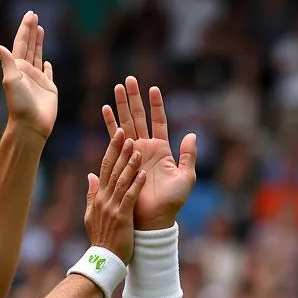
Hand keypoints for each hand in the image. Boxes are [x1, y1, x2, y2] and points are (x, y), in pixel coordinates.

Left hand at [0, 10, 56, 140]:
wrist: (31, 125)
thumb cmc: (19, 104)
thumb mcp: (11, 81)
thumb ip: (8, 63)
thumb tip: (0, 46)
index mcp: (17, 66)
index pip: (21, 42)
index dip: (25, 28)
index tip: (31, 15)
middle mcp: (27, 71)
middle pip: (29, 46)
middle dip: (32, 31)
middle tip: (35, 15)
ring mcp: (38, 80)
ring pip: (38, 56)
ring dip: (39, 43)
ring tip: (41, 29)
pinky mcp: (49, 89)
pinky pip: (48, 74)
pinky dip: (48, 67)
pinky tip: (48, 62)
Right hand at [84, 129, 144, 261]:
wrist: (104, 260)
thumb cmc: (102, 239)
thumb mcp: (92, 214)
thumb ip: (92, 194)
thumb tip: (90, 176)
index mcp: (99, 197)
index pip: (104, 168)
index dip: (111, 150)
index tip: (117, 134)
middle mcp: (104, 199)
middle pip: (111, 169)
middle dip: (118, 150)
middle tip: (125, 131)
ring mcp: (112, 208)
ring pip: (121, 181)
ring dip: (129, 164)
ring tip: (136, 148)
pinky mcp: (122, 217)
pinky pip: (129, 198)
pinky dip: (136, 185)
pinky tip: (142, 174)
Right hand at [103, 79, 196, 229]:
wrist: (155, 218)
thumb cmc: (172, 202)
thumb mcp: (186, 177)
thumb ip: (188, 156)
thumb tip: (192, 135)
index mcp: (162, 150)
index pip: (158, 121)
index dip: (156, 105)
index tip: (153, 88)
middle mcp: (147, 148)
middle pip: (140, 117)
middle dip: (134, 98)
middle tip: (129, 79)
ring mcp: (134, 153)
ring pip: (127, 123)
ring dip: (121, 106)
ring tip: (117, 87)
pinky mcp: (124, 161)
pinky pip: (115, 139)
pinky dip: (110, 124)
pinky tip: (105, 109)